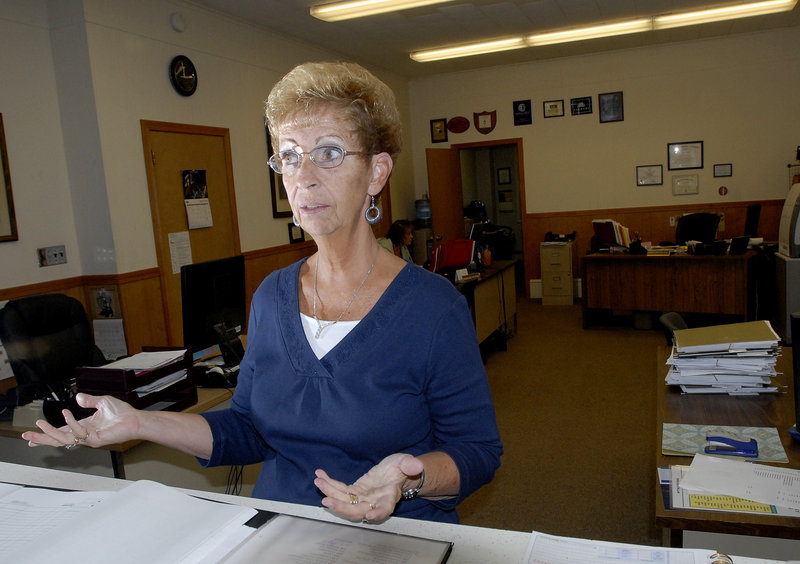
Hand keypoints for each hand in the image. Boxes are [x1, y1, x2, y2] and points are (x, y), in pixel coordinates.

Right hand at [21, 393, 140, 449]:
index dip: (46, 433)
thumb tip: (77, 397)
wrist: (135, 419)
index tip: (32, 435)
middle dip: (41, 439)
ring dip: (50, 432)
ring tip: (39, 425)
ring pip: (64, 439)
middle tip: (27, 437)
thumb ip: (88, 400)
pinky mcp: (95, 439)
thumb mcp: (102, 402)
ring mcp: (89, 438)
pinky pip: (79, 432)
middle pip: (58, 439)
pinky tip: (66, 414)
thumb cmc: (122, 413)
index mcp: (83, 426)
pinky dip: (71, 423)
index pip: (61, 431)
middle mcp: (84, 434)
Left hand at [314, 453, 423, 523]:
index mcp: (389, 496)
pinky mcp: (354, 492)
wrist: (394, 471)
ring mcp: (362, 498)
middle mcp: (374, 502)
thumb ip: (410, 464)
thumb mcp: (406, 462)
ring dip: (330, 494)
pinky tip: (320, 474)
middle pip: (357, 510)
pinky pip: (339, 490)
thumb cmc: (402, 468)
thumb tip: (416, 465)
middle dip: (342, 507)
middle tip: (327, 501)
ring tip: (319, 482)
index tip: (370, 515)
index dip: (378, 513)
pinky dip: (329, 483)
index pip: (385, 508)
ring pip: (345, 501)